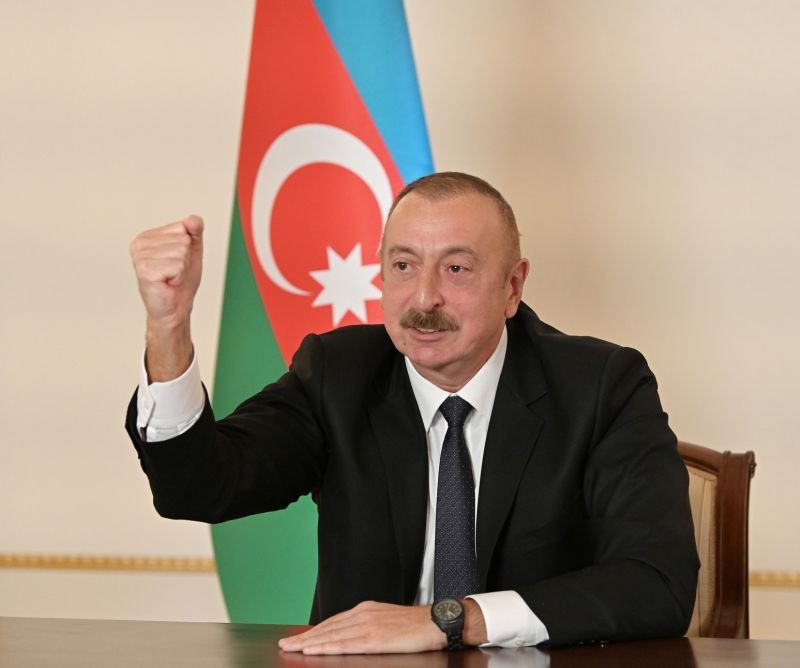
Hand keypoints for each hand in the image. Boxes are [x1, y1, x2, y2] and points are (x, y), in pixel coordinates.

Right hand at [129, 216, 203, 380]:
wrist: (176, 309)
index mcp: (148, 236)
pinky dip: (178, 277)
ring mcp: (139, 257)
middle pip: (183, 239)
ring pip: (181, 252)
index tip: (178, 262)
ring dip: (182, 269)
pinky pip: (178, 265)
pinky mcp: (145, 270)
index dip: (188, 248)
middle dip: (186, 259)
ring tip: (171, 279)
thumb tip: (192, 219)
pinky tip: (168, 284)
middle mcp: (139, 244)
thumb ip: (194, 232)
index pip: (183, 227)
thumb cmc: (181, 282)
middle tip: (175, 273)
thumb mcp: (192, 251)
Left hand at [278, 602, 444, 654]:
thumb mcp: (386, 621)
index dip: (313, 631)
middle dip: (304, 637)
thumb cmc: (415, 625)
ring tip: (292, 649)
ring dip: (309, 642)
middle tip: (285, 644)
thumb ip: (367, 627)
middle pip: (327, 627)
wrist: (434, 623)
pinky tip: (314, 650)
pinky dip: (326, 646)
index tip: (298, 638)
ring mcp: (367, 626)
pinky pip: (345, 644)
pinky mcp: (374, 639)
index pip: (333, 622)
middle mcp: (363, 614)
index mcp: (365, 610)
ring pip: (331, 635)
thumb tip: (351, 637)